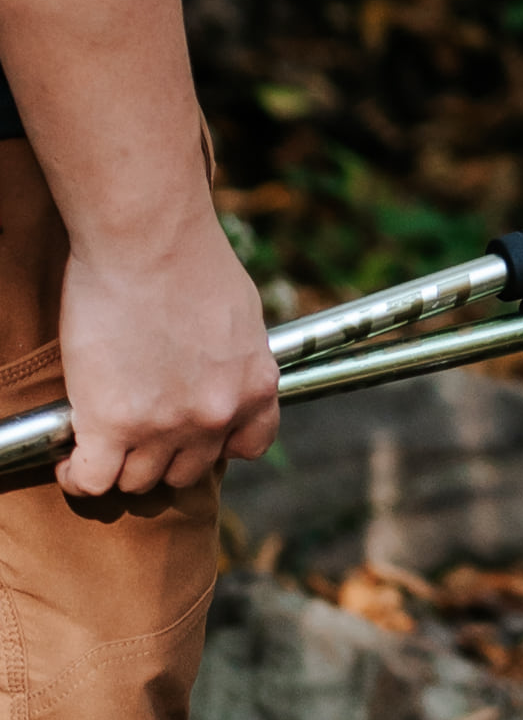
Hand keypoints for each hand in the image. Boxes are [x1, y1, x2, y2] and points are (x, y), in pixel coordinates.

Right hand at [56, 208, 277, 513]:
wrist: (148, 239)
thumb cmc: (189, 259)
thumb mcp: (240, 314)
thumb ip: (234, 358)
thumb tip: (216, 374)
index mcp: (255, 386)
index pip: (250, 446)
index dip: (217, 443)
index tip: (193, 431)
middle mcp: (216, 415)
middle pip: (186, 471)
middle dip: (162, 453)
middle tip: (137, 428)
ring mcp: (165, 425)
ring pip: (138, 480)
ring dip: (119, 464)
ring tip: (101, 441)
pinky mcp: (113, 425)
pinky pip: (92, 480)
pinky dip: (78, 477)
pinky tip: (71, 459)